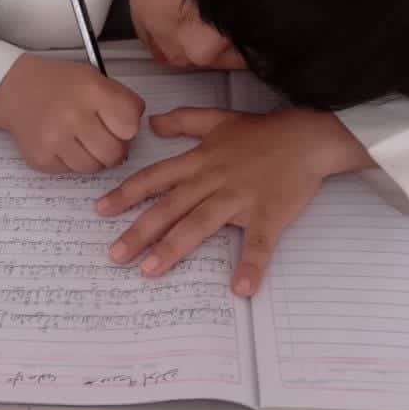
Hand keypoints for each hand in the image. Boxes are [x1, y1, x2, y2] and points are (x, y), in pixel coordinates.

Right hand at [0, 54, 145, 173]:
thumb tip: (134, 135)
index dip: (128, 128)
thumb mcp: (94, 77)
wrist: (14, 88)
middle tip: (103, 139)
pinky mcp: (41, 158)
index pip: (131, 126)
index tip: (119, 124)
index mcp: (92, 91)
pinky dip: (70, 161)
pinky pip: (70, 172)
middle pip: (114, 153)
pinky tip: (61, 143)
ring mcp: (54, 139)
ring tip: (81, 140)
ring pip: (93, 168)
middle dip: (114, 149)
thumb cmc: (58, 84)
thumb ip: (120, 102)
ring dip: (92, 158)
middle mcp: (73, 115)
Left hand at [96, 106, 373, 296]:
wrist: (308, 136)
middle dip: (139, 231)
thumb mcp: (218, 120)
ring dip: (174, 248)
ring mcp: (240, 198)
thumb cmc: (262, 132)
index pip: (155, 179)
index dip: (127, 194)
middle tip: (115, 255)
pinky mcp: (269, 214)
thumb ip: (184, 122)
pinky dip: (251, 266)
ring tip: (150, 271)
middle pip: (169, 208)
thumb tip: (152, 123)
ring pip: (200, 224)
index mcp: (199, 162)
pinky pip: (259, 244)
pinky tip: (241, 289)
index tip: (101, 211)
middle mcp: (212, 180)